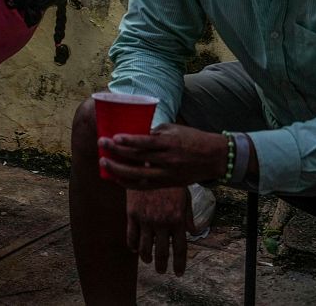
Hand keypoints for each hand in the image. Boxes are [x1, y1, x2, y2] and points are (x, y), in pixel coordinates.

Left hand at [100, 124, 228, 190]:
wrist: (213, 157)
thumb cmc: (192, 139)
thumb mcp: (174, 130)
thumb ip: (154, 133)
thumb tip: (132, 133)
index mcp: (170, 144)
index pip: (146, 143)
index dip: (129, 141)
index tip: (114, 137)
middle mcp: (167, 160)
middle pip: (138, 158)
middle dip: (117, 152)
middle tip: (101, 143)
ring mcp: (167, 174)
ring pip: (138, 175)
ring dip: (118, 169)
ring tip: (103, 161)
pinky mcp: (167, 183)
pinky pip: (144, 186)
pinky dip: (128, 183)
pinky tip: (115, 178)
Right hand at [124, 186, 194, 274]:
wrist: (149, 164)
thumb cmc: (169, 180)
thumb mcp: (184, 196)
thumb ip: (188, 216)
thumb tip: (193, 232)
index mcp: (177, 219)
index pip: (180, 248)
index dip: (179, 263)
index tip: (178, 273)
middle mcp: (162, 222)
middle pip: (161, 252)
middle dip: (162, 265)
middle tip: (161, 271)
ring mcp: (146, 219)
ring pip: (145, 248)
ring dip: (146, 258)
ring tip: (148, 261)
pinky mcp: (132, 214)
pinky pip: (131, 236)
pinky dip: (133, 245)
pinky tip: (135, 249)